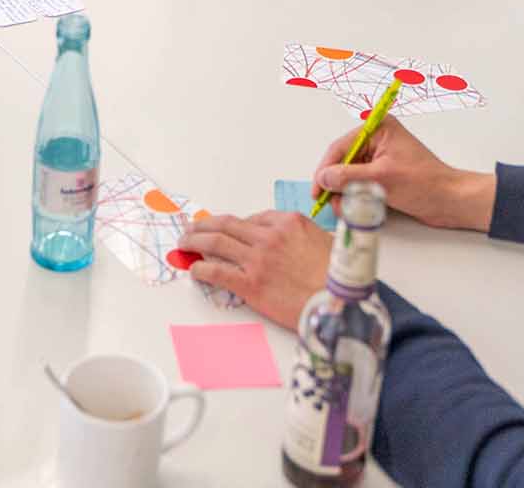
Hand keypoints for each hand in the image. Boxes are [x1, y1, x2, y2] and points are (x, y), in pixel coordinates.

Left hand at [180, 211, 331, 327]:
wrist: (339, 304)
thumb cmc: (338, 277)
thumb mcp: (326, 242)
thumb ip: (303, 235)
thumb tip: (290, 238)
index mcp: (288, 222)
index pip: (252, 219)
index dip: (235, 225)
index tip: (226, 229)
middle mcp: (269, 237)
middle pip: (227, 224)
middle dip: (205, 225)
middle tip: (192, 227)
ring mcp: (257, 259)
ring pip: (217, 242)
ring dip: (195, 240)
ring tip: (185, 242)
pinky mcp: (250, 284)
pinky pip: (217, 271)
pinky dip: (201, 268)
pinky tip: (194, 269)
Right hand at [314, 116, 495, 232]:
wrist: (450, 201)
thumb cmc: (425, 184)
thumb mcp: (382, 180)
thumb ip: (349, 177)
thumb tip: (324, 177)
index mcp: (379, 129)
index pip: (341, 147)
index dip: (326, 169)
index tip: (318, 189)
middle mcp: (377, 140)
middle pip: (343, 160)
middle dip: (335, 183)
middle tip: (329, 202)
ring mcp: (380, 157)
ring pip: (349, 174)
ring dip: (344, 192)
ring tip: (346, 209)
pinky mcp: (383, 174)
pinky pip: (359, 183)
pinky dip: (354, 196)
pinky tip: (355, 208)